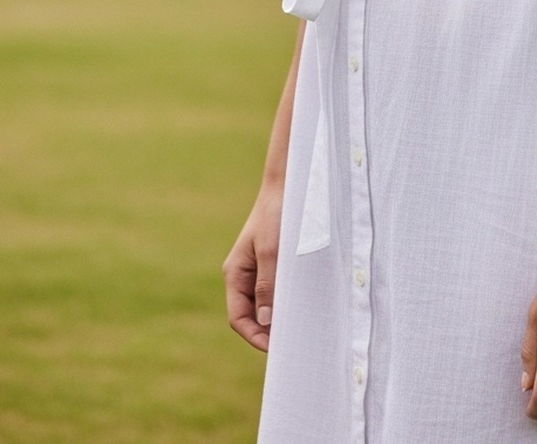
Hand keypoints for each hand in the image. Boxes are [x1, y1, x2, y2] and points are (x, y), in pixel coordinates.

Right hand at [222, 183, 284, 351]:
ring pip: (263, 305)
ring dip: (277, 317)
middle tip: (292, 344)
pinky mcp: (272, 263)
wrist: (287, 186)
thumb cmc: (276, 215)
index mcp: (235, 273)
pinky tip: (301, 306)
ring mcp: (257, 269)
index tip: (276, 349)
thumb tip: (264, 321)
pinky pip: (274, 290)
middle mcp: (243, 274)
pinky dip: (284, 302)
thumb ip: (266, 286)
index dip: (254, 337)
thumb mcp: (272, 251)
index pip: (238, 318)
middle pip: (250, 315)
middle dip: (267, 332)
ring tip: (298, 328)